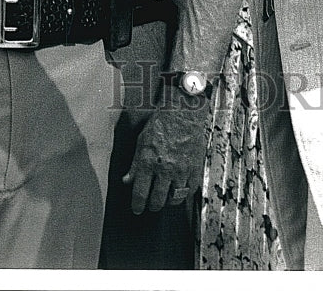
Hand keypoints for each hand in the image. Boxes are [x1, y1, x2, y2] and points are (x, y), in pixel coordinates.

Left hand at [123, 95, 209, 212]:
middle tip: (152, 205)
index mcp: (148, 162)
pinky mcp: (194, 167)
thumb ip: (135, 164)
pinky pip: (190, 189)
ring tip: (166, 198)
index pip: (140, 193)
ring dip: (169, 201)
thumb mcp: (141, 141)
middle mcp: (165, 168)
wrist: (183, 112)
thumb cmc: (161, 123)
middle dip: (153, 206)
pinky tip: (180, 189)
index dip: (137, 205)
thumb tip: (127, 181)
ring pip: (175, 198)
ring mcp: (181, 169)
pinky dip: (184, 193)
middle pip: (158, 200)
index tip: (137, 209)